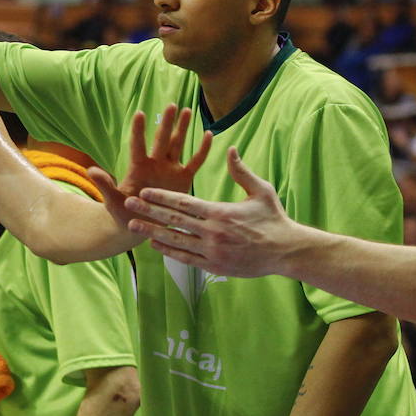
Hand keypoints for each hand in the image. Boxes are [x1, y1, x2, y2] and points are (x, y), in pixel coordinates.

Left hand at [88, 104, 212, 232]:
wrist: (140, 225)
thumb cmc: (123, 213)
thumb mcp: (112, 200)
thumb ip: (105, 185)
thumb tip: (91, 170)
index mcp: (138, 168)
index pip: (137, 145)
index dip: (138, 130)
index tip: (139, 113)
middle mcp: (155, 164)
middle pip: (161, 140)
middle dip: (167, 123)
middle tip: (172, 104)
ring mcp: (170, 170)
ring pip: (177, 145)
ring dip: (182, 129)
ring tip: (188, 110)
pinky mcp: (183, 179)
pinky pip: (195, 162)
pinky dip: (202, 150)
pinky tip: (208, 134)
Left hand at [123, 147, 294, 277]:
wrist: (286, 252)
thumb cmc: (274, 219)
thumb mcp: (261, 191)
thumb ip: (242, 172)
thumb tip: (232, 149)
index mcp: (220, 213)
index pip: (184, 203)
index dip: (161, 197)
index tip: (144, 192)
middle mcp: (212, 232)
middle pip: (173, 221)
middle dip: (148, 212)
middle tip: (128, 205)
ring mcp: (212, 251)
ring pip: (175, 240)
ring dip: (152, 232)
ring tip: (134, 226)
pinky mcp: (214, 266)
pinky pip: (186, 258)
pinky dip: (169, 251)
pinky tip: (155, 244)